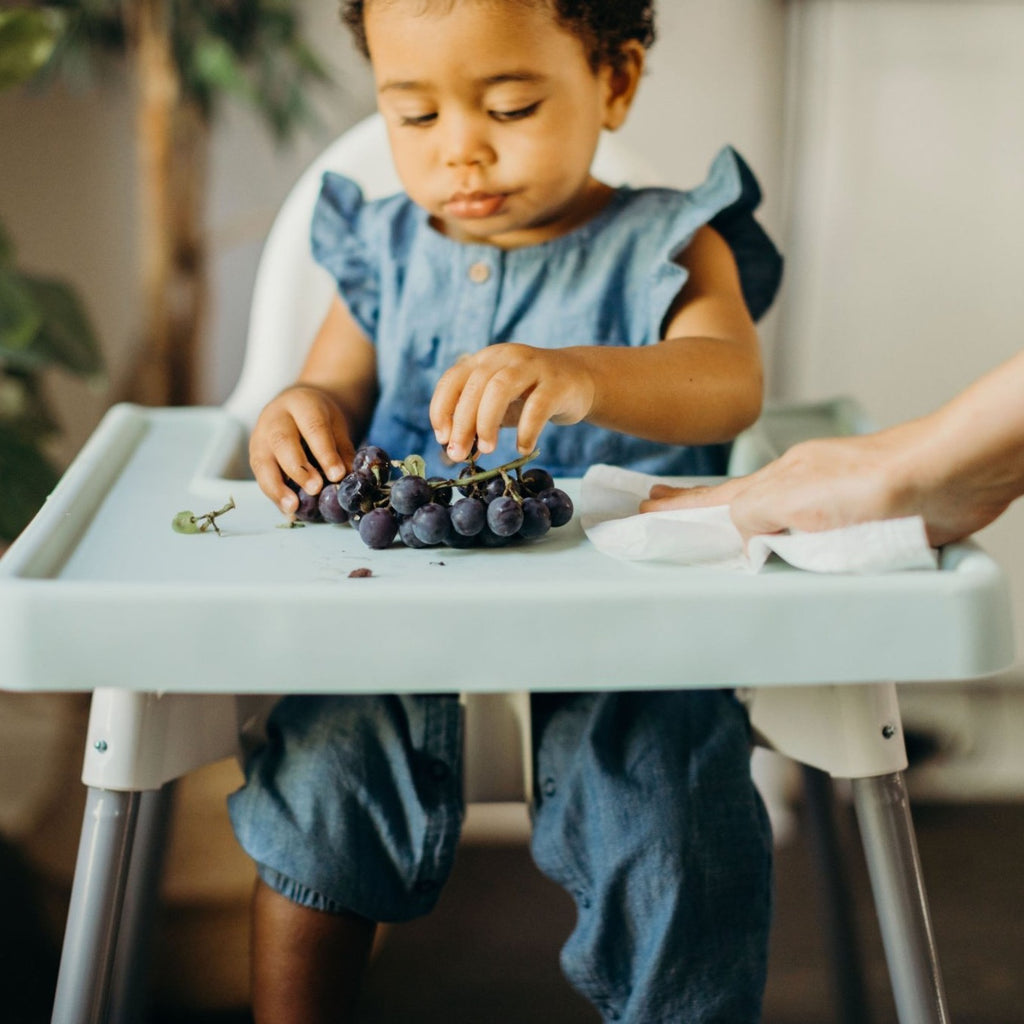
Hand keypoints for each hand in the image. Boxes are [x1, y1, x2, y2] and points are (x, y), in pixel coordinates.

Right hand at [249, 385, 355, 514]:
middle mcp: (275, 418)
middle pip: (282, 442)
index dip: (325, 452)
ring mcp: (260, 436)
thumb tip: (350, 477)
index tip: (337, 475)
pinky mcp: (254, 454)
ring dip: (277, 487)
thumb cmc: (321, 418)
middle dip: (298, 468)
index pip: (313, 427)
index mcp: (302, 404)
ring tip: (293, 507)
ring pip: (262, 461)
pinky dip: (273, 495)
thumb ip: (343, 449)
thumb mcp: (337, 425)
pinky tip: (287, 510)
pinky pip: (260, 476)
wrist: (297, 406)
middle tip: (315, 488)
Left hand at [429, 343, 594, 461]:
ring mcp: (533, 367)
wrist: (579, 379)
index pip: (453, 379)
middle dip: (462, 423)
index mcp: (486, 359)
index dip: (442, 408)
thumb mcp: (499, 402)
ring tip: (487, 449)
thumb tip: (452, 451)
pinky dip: (526, 431)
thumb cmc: (530, 394)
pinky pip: (537, 406)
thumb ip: (475, 418)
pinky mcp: (557, 384)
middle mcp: (506, 357)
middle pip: (475, 386)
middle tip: (459, 454)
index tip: (442, 438)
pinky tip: (522, 449)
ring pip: (500, 389)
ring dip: (487, 422)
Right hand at [639, 432, 920, 541]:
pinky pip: (808, 534)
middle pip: (736, 501)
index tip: (643, 511)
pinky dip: (783, 539)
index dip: (677, 508)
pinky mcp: (861, 519)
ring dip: (737, 523)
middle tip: (659, 505)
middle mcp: (798, 487)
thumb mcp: (797, 501)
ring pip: (771, 516)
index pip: (713, 499)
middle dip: (695, 506)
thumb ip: (754, 516)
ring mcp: (829, 501)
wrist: (946, 475)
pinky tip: (787, 549)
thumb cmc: (880, 481)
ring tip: (712, 533)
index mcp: (777, 481)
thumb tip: (733, 532)